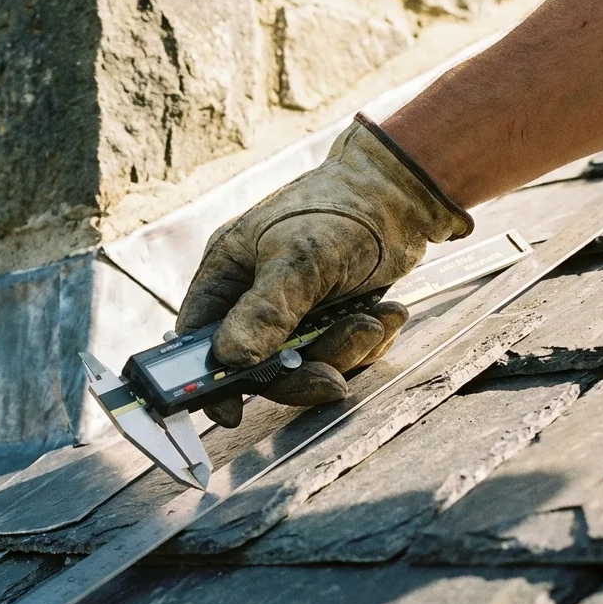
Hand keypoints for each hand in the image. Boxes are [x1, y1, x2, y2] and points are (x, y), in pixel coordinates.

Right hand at [176, 113, 472, 427]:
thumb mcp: (300, 258)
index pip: (200, 337)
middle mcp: (253, 295)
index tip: (230, 411)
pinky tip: (386, 313)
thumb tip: (230, 358)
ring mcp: (293, 309)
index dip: (209, 379)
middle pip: (258, 364)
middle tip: (333, 378)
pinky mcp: (330, 317)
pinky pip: (339, 354)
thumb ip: (266, 310)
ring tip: (375, 320)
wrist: (402, 192)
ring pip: (305, 362)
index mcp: (227, 273)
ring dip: (344, 351)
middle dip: (301, 371)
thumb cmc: (339, 208)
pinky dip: (365, 342)